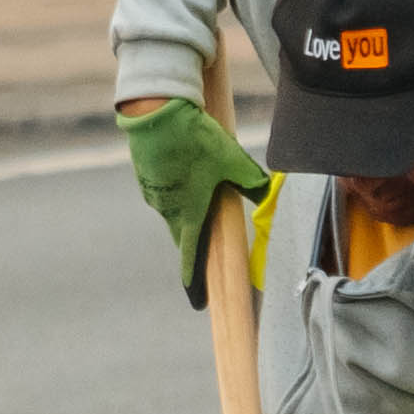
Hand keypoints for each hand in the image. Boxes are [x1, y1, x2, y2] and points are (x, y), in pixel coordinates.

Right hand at [121, 99, 269, 304]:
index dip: (194, 280)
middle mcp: (166, 209)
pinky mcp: (144, 177)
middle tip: (205, 240)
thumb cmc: (196, 140)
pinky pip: (162, 191)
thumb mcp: (232, 161)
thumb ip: (252, 183)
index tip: (197, 301)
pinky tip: (182, 168)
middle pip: (181, 234)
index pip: (190, 256)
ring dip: (184, 207)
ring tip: (197, 186)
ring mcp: (152, 194)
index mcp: (189, 213)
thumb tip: (268, 196)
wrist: (156, 112)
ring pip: (172, 210)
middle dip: (192, 239)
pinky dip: (173, 187)